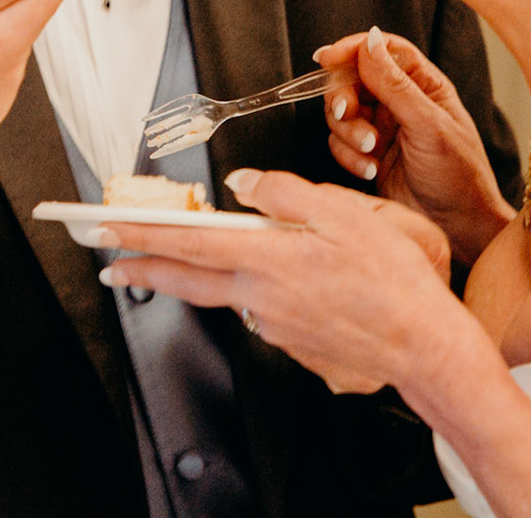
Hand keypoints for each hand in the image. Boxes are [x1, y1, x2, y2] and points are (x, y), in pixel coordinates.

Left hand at [100, 169, 483, 394]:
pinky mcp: (294, 346)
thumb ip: (286, 194)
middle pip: (186, 279)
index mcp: (268, 260)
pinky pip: (263, 311)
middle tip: (107, 261)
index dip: (141, 235)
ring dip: (202, 277)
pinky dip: (258, 293)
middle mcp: (261, 298)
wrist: (425, 346)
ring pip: (227, 293)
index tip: (105, 230)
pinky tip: (281, 282)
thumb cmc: (395, 281)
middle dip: (140, 268)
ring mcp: (275, 327)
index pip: (188, 243)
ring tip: (185, 258)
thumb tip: (244, 184)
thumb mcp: (344, 214)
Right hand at [318, 27, 514, 265]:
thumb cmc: (460, 177)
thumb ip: (396, 85)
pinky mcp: (368, 154)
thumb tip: (370, 42)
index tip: (327, 57)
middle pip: (353, 78)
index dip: (353, 48)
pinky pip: (340, 143)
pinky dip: (348, 155)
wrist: (458, 229)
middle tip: (347, 114)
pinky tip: (370, 169)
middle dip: (343, 96)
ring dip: (347, 131)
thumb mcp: (429, 127)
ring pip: (342, 111)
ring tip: (369, 151)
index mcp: (424, 85)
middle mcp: (400, 102)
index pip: (383, 50)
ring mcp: (382, 128)